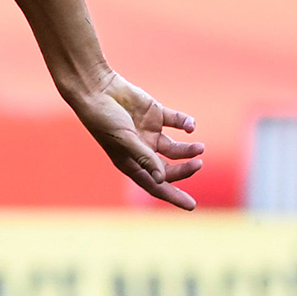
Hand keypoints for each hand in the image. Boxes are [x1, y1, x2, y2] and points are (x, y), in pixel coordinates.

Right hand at [65, 73, 203, 209]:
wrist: (96, 89)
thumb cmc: (103, 118)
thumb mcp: (125, 140)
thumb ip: (145, 158)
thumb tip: (162, 179)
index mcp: (130, 162)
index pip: (154, 184)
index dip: (173, 195)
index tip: (191, 205)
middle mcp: (141, 150)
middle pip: (168, 168)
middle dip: (184, 170)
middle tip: (198, 164)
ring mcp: (149, 132)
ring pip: (175, 148)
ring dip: (188, 149)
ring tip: (200, 147)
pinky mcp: (155, 114)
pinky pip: (176, 122)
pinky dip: (186, 124)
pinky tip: (190, 126)